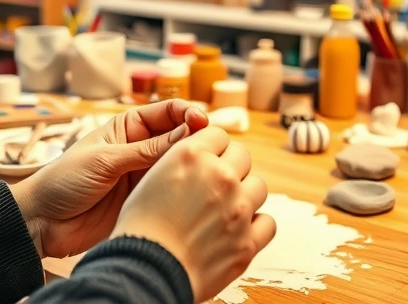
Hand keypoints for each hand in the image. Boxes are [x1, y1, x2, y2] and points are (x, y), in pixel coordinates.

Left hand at [10, 99, 207, 258]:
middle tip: (213, 149)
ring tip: (212, 171)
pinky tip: (200, 193)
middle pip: (181, 138)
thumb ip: (147, 150)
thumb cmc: (64, 180)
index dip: (188, 114)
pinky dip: (188, 191)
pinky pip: (173, 192)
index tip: (202, 123)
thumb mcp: (106, 160)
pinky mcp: (146, 201)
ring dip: (196, 167)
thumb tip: (189, 133)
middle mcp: (141, 149)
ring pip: (181, 166)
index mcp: (129, 127)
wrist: (43, 222)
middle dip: (198, 140)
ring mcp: (145, 176)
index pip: (169, 112)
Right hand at [110, 127, 275, 302]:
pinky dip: (256, 226)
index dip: (212, 148)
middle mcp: (219, 176)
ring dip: (245, 195)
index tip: (207, 160)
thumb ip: (180, 162)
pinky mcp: (247, 241)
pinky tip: (239, 231)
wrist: (144, 272)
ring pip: (258, 186)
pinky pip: (268, 222)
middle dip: (230, 168)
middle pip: (242, 156)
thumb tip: (200, 156)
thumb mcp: (150, 179)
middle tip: (215, 186)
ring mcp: (238, 209)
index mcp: (191, 156)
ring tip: (225, 210)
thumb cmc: (139, 229)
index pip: (218, 134)